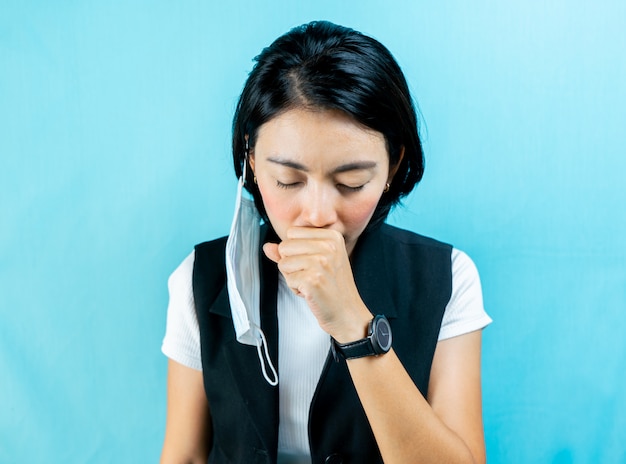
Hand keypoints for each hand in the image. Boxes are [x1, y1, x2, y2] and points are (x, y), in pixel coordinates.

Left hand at [263, 227, 371, 341]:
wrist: (347, 312)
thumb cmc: (331, 286)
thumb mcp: (315, 260)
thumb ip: (291, 251)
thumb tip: (267, 246)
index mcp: (332, 236)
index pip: (292, 232)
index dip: (295, 250)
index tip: (314, 262)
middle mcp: (329, 245)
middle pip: (285, 246)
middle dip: (291, 263)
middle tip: (312, 275)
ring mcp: (321, 262)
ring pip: (283, 263)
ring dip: (293, 277)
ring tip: (312, 283)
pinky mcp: (313, 280)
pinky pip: (288, 279)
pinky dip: (296, 289)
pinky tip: (312, 292)